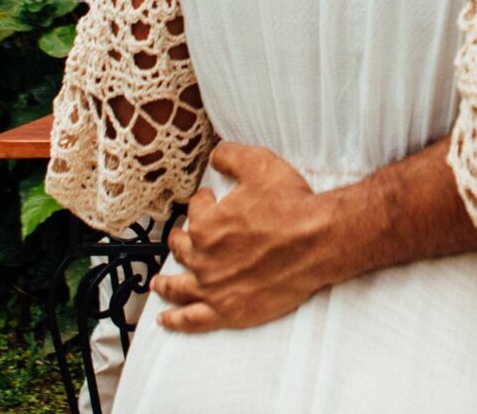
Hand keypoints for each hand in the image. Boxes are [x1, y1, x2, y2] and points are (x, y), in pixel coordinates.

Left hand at [152, 142, 337, 332]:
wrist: (318, 241)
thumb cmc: (292, 206)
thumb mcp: (260, 165)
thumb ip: (231, 156)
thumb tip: (216, 155)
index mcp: (206, 224)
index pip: (195, 211)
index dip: (203, 202)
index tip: (209, 199)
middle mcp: (203, 258)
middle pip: (182, 248)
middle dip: (180, 239)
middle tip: (182, 237)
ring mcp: (214, 287)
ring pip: (180, 286)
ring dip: (166, 283)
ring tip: (158, 283)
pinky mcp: (228, 311)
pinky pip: (193, 319)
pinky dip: (177, 320)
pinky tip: (166, 319)